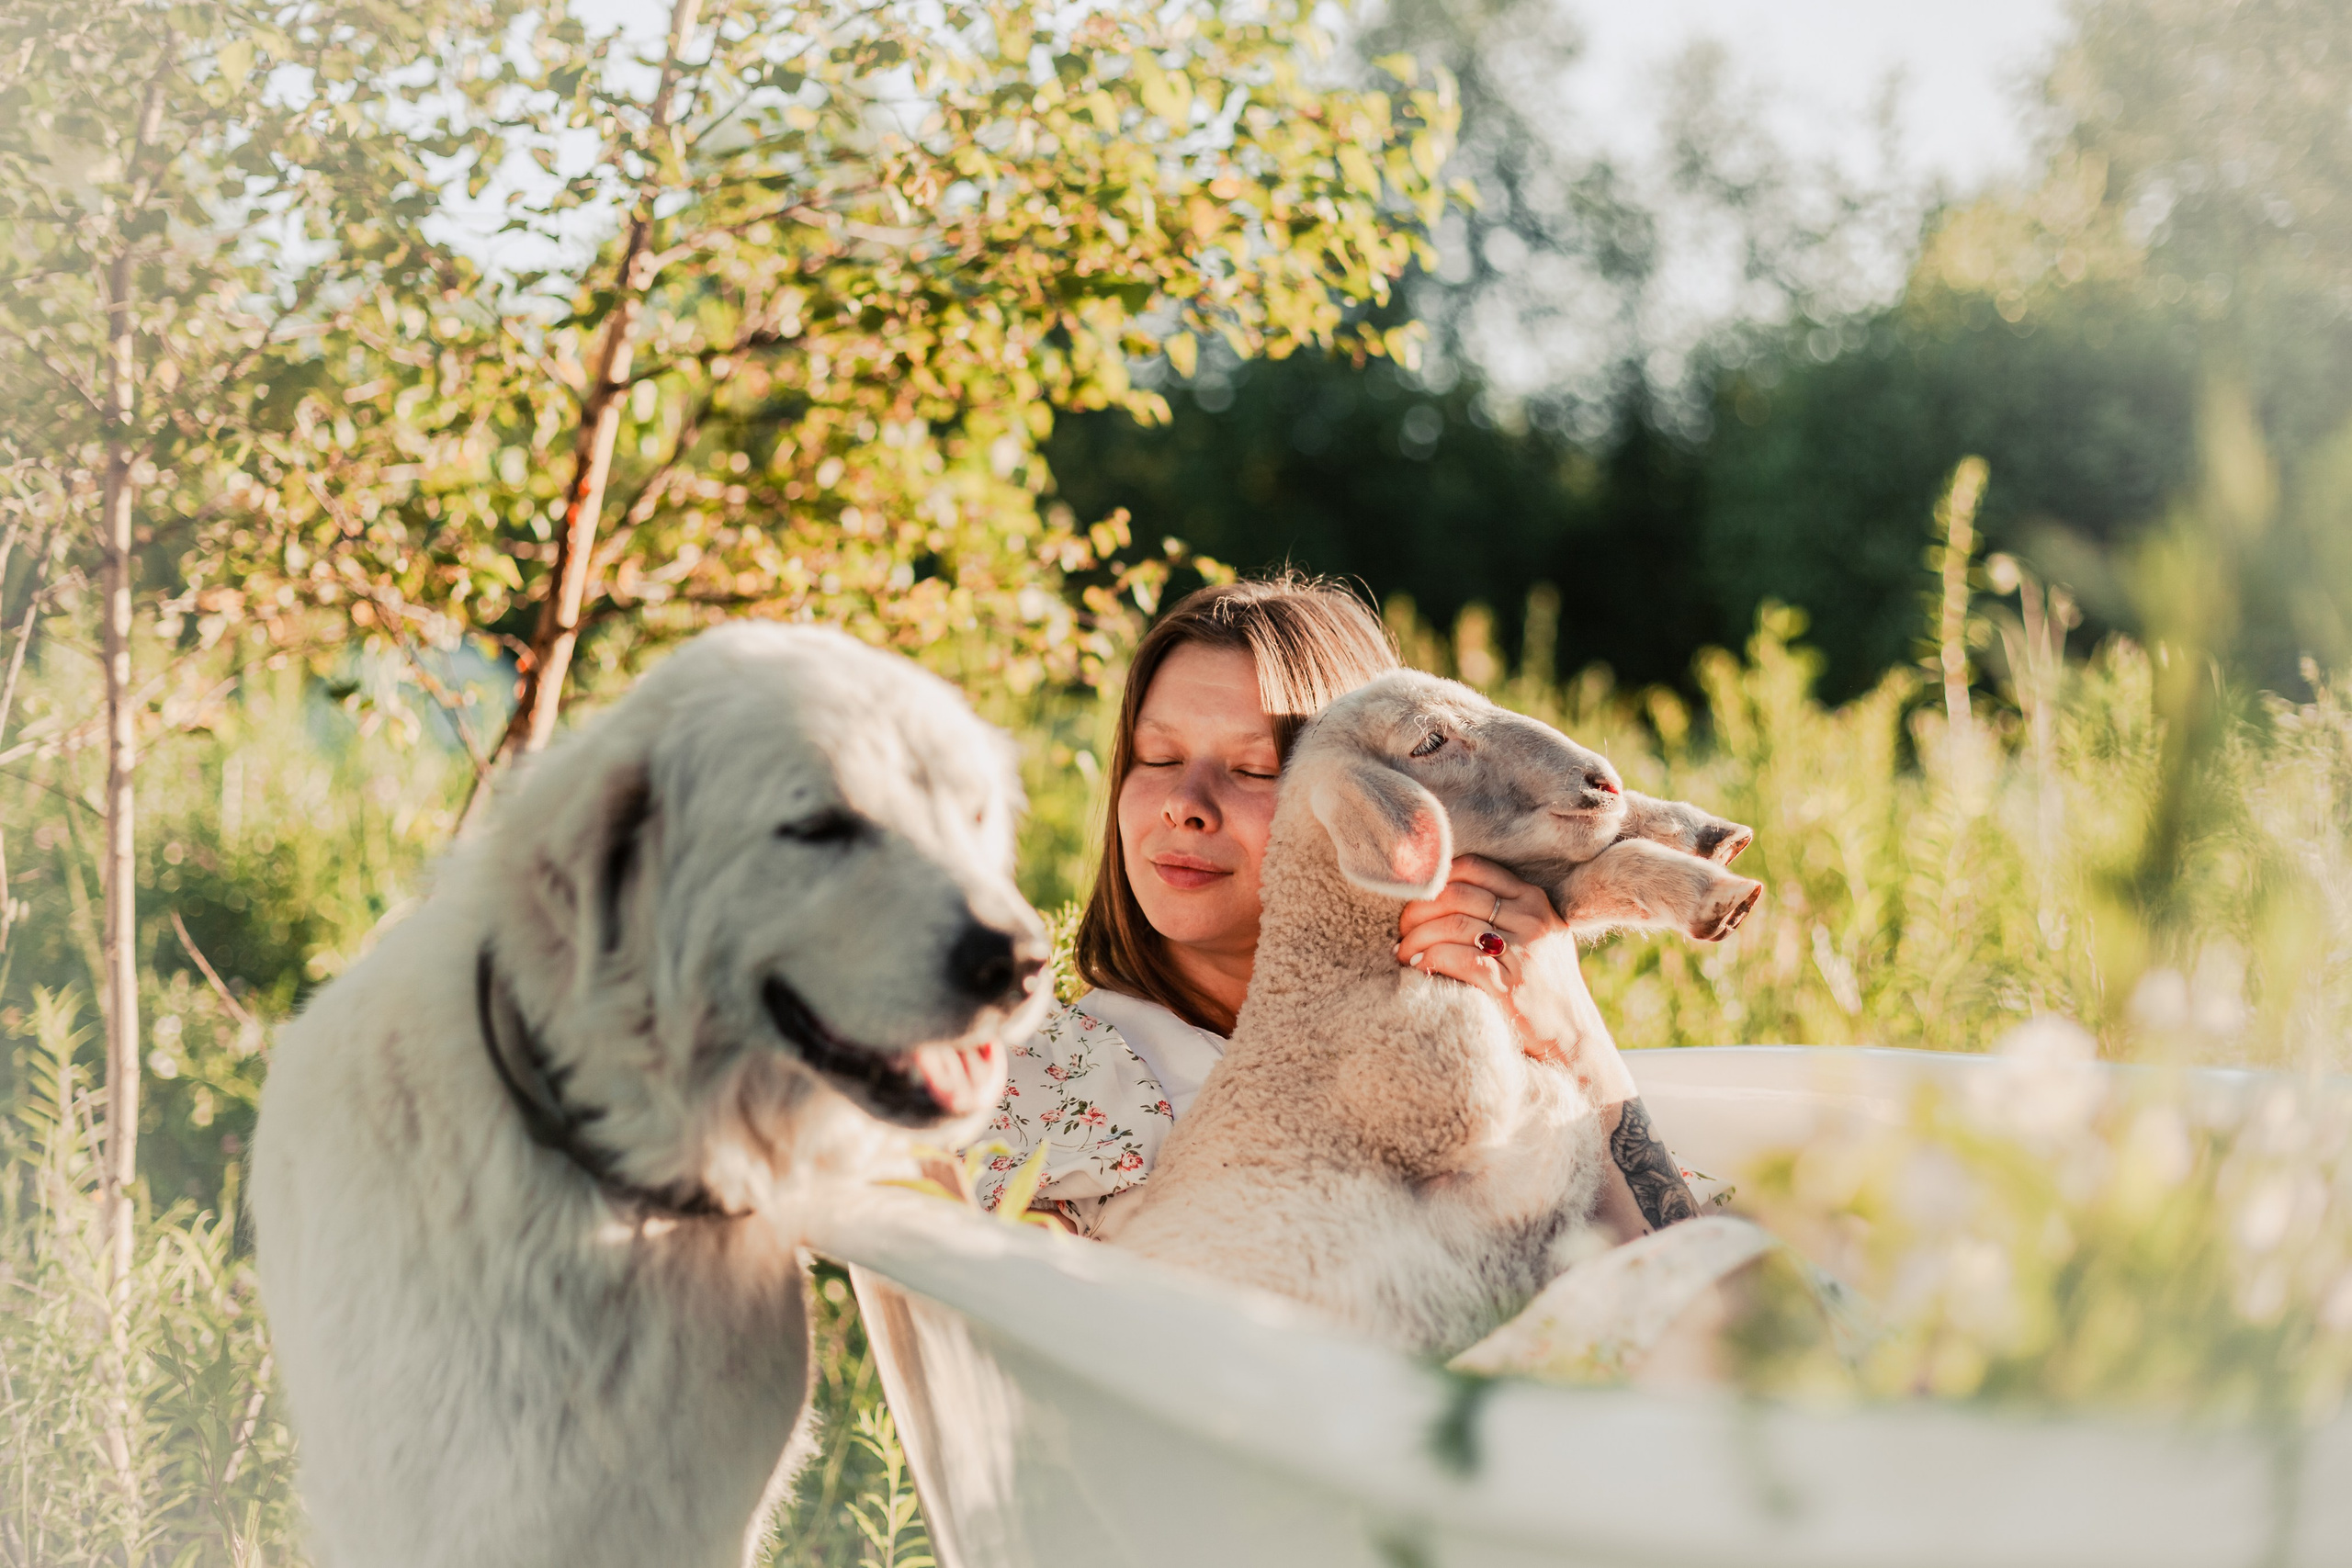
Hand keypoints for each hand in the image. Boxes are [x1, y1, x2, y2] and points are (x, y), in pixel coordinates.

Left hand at [1395, 856, 1630, 1098]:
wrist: (1574, 1039)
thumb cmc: (1546, 986)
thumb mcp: (1539, 936)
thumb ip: (1506, 912)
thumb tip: (1443, 896)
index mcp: (1534, 900)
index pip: (1473, 869)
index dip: (1435, 880)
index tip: (1416, 900)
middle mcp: (1530, 919)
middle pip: (1455, 895)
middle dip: (1417, 910)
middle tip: (1402, 930)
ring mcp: (1522, 952)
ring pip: (1452, 925)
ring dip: (1417, 938)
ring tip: (1404, 953)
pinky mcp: (1510, 985)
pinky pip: (1457, 958)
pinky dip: (1430, 959)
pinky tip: (1419, 967)